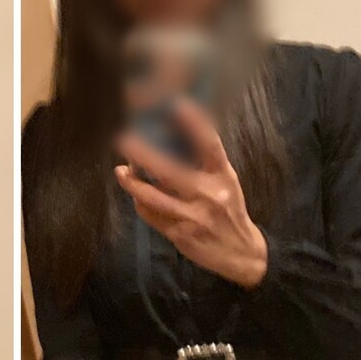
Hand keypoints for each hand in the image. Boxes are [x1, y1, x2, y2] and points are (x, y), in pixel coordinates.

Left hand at [114, 99, 267, 289]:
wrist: (239, 253)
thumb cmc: (229, 210)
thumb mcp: (226, 182)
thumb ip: (205, 164)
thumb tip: (172, 139)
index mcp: (223, 176)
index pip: (210, 145)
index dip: (195, 124)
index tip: (177, 106)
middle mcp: (209, 194)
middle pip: (170, 171)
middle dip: (144, 156)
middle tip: (124, 141)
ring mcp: (193, 217)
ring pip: (154, 197)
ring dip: (133, 184)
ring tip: (121, 172)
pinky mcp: (181, 235)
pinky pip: (153, 217)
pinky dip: (141, 204)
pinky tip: (135, 196)